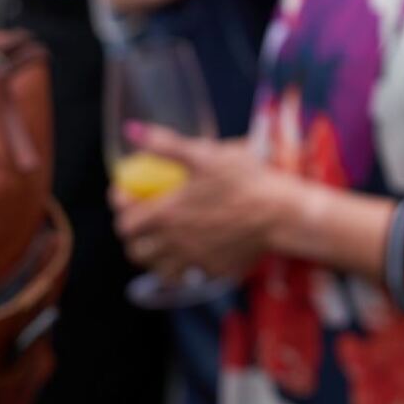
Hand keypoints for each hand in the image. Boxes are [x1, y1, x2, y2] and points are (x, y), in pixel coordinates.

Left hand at [110, 124, 295, 284]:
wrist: (282, 212)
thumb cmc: (245, 180)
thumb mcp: (205, 154)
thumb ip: (165, 144)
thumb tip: (131, 129)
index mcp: (166, 215)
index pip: (126, 223)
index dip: (122, 209)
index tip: (127, 196)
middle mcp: (175, 243)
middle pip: (136, 251)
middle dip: (134, 237)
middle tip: (144, 222)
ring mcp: (194, 261)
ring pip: (159, 269)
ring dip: (156, 257)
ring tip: (165, 242)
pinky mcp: (215, 271)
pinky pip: (192, 275)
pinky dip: (187, 266)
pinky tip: (197, 250)